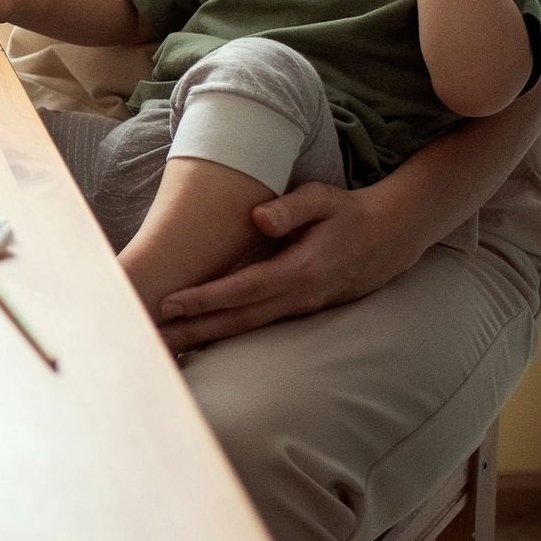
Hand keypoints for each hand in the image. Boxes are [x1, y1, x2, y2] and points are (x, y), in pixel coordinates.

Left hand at [151, 181, 417, 350]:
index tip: (171, 302)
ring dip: (206, 337)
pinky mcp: (299, 312)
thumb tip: (259, 219)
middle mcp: (300, 297)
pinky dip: (226, 334)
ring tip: (166, 342)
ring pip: (247, 329)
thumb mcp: (322, 198)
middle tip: (152, 335)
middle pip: (239, 320)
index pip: (244, 289)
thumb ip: (290, 208)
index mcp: (302, 270)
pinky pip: (258, 326)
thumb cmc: (346, 213)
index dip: (206, 298)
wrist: (388, 239)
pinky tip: (198, 338)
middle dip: (194, 329)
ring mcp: (301, 309)